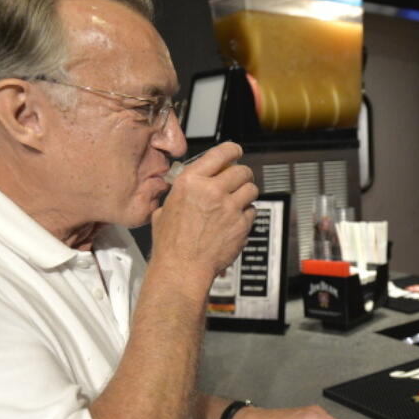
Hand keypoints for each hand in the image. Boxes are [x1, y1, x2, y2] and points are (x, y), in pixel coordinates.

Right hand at [150, 141, 258, 283]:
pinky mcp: (241, 225)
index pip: (221, 153)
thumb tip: (185, 187)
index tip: (236, 152)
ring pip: (251, 189)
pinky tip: (237, 220)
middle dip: (243, 174)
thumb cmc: (171, 244)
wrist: (182, 268)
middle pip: (242, 170)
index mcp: (191, 181)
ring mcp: (229, 208)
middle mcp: (212, 191)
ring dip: (247, 193)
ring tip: (239, 200)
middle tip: (240, 180)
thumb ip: (179, 194)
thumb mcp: (165, 209)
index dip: (233, 150)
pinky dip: (247, 214)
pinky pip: (253, 212)